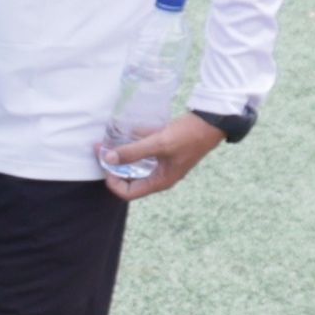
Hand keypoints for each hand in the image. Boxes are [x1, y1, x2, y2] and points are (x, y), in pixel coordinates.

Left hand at [102, 112, 225, 199]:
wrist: (212, 121)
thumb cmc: (189, 135)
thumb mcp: (159, 143)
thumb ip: (133, 151)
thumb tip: (107, 158)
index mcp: (160, 181)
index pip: (128, 193)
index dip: (112, 181)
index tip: (104, 163)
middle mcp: (160, 175)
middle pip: (129, 178)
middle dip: (113, 166)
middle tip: (101, 149)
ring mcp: (162, 163)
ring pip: (135, 164)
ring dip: (121, 155)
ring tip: (107, 141)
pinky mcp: (164, 150)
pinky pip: (143, 152)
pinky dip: (132, 145)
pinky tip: (123, 132)